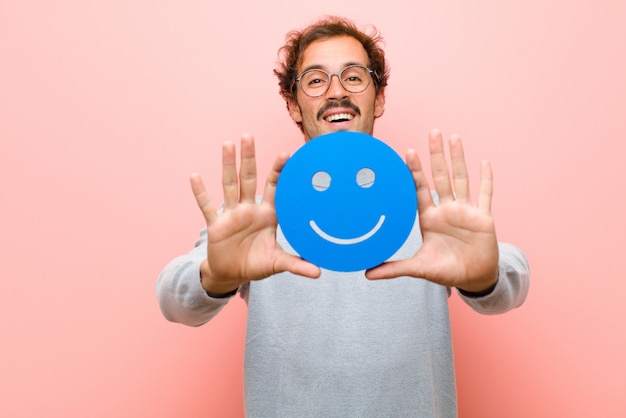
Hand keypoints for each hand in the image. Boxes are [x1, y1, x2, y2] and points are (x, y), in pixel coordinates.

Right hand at [191, 134, 320, 295]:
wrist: (232, 274)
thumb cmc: (256, 264)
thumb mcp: (278, 264)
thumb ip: (297, 265)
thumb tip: (319, 273)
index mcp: (268, 214)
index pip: (274, 188)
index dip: (279, 171)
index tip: (286, 153)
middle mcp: (250, 209)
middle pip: (249, 178)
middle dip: (249, 157)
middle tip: (248, 135)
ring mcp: (232, 215)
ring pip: (230, 185)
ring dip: (228, 165)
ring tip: (227, 144)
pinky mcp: (216, 225)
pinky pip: (208, 206)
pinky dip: (201, 192)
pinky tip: (195, 176)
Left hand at [365, 129, 498, 293]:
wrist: (474, 279)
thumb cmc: (446, 272)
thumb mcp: (419, 268)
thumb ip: (394, 269)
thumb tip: (367, 274)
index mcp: (430, 218)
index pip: (420, 189)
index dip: (415, 171)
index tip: (408, 151)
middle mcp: (446, 210)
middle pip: (441, 176)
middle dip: (436, 155)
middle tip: (432, 132)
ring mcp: (465, 211)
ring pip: (461, 179)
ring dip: (458, 158)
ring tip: (454, 137)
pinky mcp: (483, 217)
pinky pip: (485, 194)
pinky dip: (486, 179)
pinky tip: (484, 161)